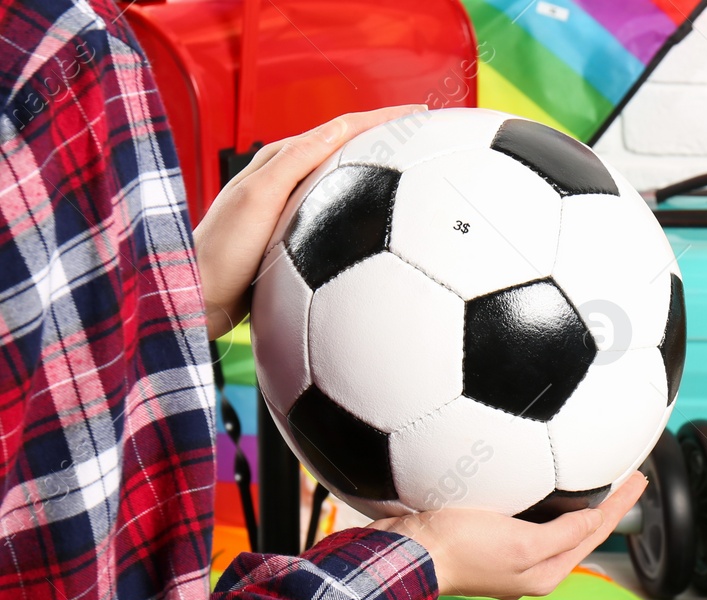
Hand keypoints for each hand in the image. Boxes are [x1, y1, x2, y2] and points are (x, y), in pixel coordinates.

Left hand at [193, 105, 426, 339]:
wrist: (199, 297)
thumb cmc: (223, 251)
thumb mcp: (259, 198)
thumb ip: (295, 161)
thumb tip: (340, 128)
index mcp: (280, 161)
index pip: (340, 129)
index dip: (382, 118)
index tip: (420, 114)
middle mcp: (288, 179)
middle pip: (346, 149)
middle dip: (387, 137)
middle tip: (426, 137)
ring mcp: (293, 209)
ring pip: (345, 181)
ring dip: (380, 173)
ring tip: (416, 175)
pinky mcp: (296, 239)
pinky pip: (340, 215)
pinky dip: (365, 209)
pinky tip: (382, 230)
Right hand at [370, 472, 646, 598]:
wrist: (404, 554)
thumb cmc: (459, 549)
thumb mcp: (521, 543)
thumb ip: (563, 534)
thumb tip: (597, 520)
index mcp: (545, 572)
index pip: (595, 532)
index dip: (620, 504)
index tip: (640, 477)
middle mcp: (531, 566)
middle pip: (580, 530)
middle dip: (606, 504)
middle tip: (627, 475)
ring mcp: (507, 554)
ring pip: (556, 524)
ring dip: (578, 501)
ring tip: (595, 479)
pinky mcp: (484, 539)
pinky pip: (528, 517)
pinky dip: (545, 499)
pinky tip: (541, 483)